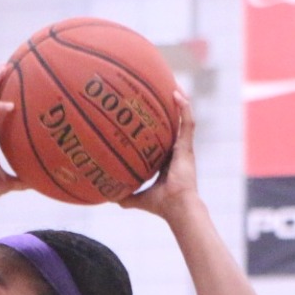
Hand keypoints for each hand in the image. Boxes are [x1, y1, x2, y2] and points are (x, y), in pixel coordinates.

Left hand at [121, 90, 196, 216]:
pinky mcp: (188, 147)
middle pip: (172, 125)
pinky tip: (177, 94)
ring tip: (173, 85)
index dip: (156, 127)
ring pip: (183, 119)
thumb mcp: (138, 198)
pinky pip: (188, 122)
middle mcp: (176, 151)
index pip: (161, 139)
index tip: (145, 115)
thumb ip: (125, 196)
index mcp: (167, 161)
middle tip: (159, 92)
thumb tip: (107, 197)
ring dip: (180, 102)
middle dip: (168, 109)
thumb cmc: (161, 206)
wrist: (177, 208)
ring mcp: (184, 148)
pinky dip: (184, 108)